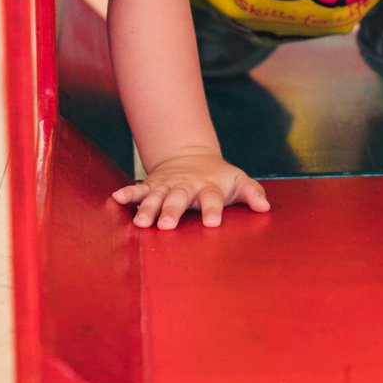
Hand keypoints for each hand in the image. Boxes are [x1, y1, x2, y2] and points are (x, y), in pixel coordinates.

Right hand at [112, 153, 270, 229]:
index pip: (212, 198)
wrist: (191, 156)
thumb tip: (265, 207)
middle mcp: (186, 186)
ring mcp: (167, 185)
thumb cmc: (219, 177)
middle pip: (179, 198)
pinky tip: (116, 198)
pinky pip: (138, 189)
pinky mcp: (152, 185)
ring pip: (156, 196)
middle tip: (168, 225)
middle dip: (173, 211)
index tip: (212, 223)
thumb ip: (252, 193)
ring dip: (148, 207)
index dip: (212, 210)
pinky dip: (128, 193)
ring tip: (141, 221)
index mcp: (209, 186)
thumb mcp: (238, 181)